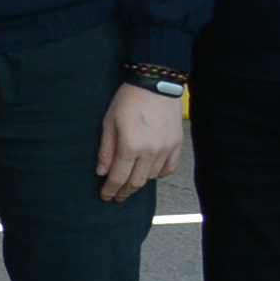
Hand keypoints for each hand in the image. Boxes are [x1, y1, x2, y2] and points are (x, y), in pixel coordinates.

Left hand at [96, 83, 186, 202]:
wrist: (155, 84)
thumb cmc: (128, 100)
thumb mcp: (109, 123)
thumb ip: (106, 150)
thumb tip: (102, 172)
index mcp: (130, 147)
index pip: (119, 178)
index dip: (111, 190)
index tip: (106, 196)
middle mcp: (150, 152)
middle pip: (136, 181)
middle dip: (125, 192)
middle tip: (117, 197)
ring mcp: (166, 149)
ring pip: (152, 176)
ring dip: (140, 183)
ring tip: (130, 184)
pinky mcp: (177, 144)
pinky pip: (170, 168)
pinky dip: (160, 174)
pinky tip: (152, 174)